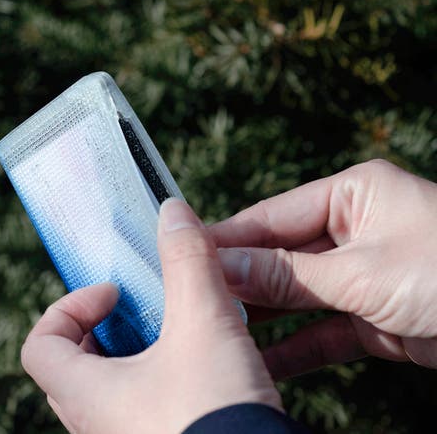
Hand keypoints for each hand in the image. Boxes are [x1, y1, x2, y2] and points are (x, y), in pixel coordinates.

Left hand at [21, 199, 280, 433]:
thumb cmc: (218, 414)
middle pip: (70, 366)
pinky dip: (154, 383)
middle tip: (138, 312)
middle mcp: (94, 425)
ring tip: (173, 336)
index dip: (68, 308)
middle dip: (102, 331)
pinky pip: (135, 411)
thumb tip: (171, 211)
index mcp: (86, 395)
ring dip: (131, 357)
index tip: (113, 296)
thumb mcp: (205, 325)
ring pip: (105, 392)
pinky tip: (197, 370)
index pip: (39, 345)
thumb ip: (187, 263)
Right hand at [211, 159, 436, 378]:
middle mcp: (354, 230)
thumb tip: (221, 266)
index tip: (182, 255)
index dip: (226, 239)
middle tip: (189, 296)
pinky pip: (322, 333)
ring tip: (214, 327)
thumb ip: (288, 275)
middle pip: (280, 256)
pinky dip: (294, 348)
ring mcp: (363, 275)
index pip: (272, 216)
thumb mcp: (363, 272)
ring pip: (297, 296)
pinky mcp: (374, 318)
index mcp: (354, 195)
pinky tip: (259, 361)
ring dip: (261, 315)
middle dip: (239, 279)